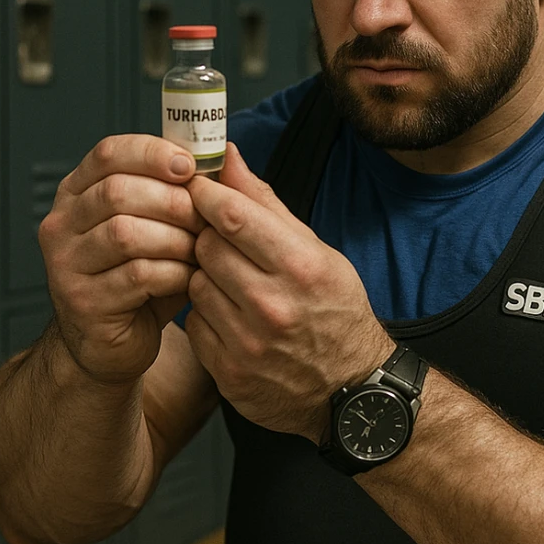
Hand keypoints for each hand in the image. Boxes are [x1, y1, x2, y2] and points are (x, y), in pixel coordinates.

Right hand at [37, 135, 206, 382]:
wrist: (115, 340)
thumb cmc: (143, 277)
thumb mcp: (163, 224)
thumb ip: (185, 190)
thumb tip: (228, 156)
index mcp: (80, 191)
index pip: (109, 153)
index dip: (153, 153)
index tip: (191, 166)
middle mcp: (63, 222)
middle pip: (118, 192)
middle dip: (174, 202)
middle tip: (206, 218)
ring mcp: (66, 263)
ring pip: (126, 233)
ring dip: (176, 239)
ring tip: (200, 249)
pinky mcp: (83, 300)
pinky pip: (137, 275)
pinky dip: (174, 272)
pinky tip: (189, 277)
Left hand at [184, 142, 395, 442]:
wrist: (349, 386)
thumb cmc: (335, 309)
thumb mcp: (317, 252)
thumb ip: (266, 204)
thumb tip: (227, 156)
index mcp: (301, 268)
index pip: (233, 216)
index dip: (208, 194)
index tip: (199, 186)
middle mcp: (273, 306)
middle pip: (207, 247)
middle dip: (209, 236)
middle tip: (223, 241)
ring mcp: (248, 343)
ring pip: (196, 284)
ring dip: (207, 276)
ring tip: (234, 282)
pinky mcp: (229, 372)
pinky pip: (194, 324)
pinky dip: (207, 314)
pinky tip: (232, 316)